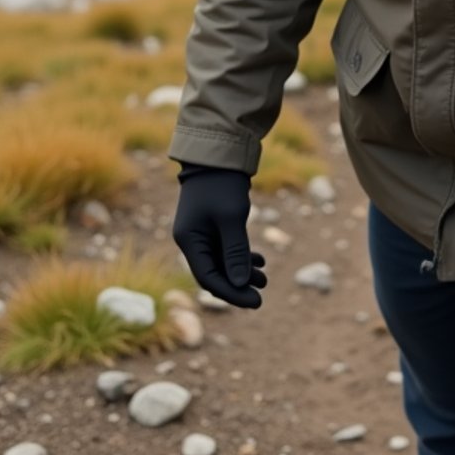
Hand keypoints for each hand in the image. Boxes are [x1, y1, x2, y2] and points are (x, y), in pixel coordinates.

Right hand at [172, 165, 267, 308]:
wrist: (218, 153)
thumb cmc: (222, 184)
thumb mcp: (231, 218)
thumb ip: (235, 252)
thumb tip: (239, 284)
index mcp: (189, 240)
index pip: (208, 278)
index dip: (232, 292)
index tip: (255, 301)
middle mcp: (192, 239)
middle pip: (215, 272)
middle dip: (239, 283)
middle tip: (262, 292)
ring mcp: (202, 232)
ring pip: (222, 261)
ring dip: (242, 270)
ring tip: (265, 278)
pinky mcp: (213, 223)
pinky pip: (226, 248)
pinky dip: (242, 255)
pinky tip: (260, 261)